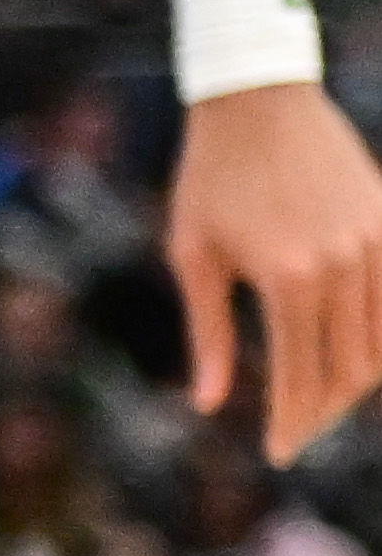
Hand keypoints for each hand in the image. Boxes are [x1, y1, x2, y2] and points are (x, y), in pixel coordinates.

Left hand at [169, 79, 381, 460]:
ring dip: (357, 381)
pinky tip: (361, 359)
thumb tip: (205, 403)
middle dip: (323, 410)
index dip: (291, 422)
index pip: (299, 375)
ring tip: (323, 401)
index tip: (278, 454)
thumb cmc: (210, 178)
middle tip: (297, 433)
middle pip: (348, 369)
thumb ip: (206, 331)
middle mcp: (344, 267)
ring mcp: (377, 245)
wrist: (258, 102)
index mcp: (289, 279)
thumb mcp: (193, 253)